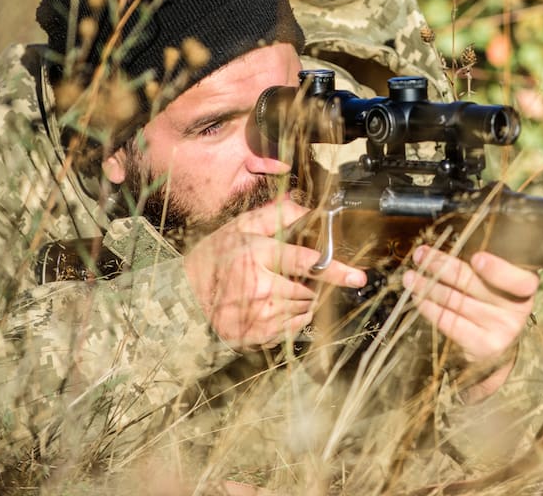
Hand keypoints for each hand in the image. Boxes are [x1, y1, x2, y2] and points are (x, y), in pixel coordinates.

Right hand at [182, 196, 367, 350]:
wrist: (185, 298)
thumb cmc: (214, 258)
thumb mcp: (239, 228)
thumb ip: (274, 216)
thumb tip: (303, 207)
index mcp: (258, 255)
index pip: (307, 263)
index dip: (335, 270)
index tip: (357, 276)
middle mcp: (261, 288)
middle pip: (309, 288)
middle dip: (308, 282)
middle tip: (288, 275)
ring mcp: (259, 315)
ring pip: (304, 308)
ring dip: (301, 299)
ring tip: (275, 289)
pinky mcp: (258, 335)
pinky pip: (293, 326)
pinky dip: (292, 316)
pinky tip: (271, 306)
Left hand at [403, 246, 537, 392]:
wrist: (498, 348)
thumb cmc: (494, 304)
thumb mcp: (498, 285)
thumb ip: (480, 268)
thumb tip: (441, 251)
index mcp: (524, 290)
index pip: (519, 281)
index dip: (498, 270)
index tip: (476, 258)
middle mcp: (516, 312)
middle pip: (474, 284)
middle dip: (442, 265)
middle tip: (421, 255)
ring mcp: (499, 331)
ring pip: (455, 301)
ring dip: (428, 286)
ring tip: (410, 276)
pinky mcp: (481, 346)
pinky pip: (449, 322)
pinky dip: (429, 307)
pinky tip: (418, 297)